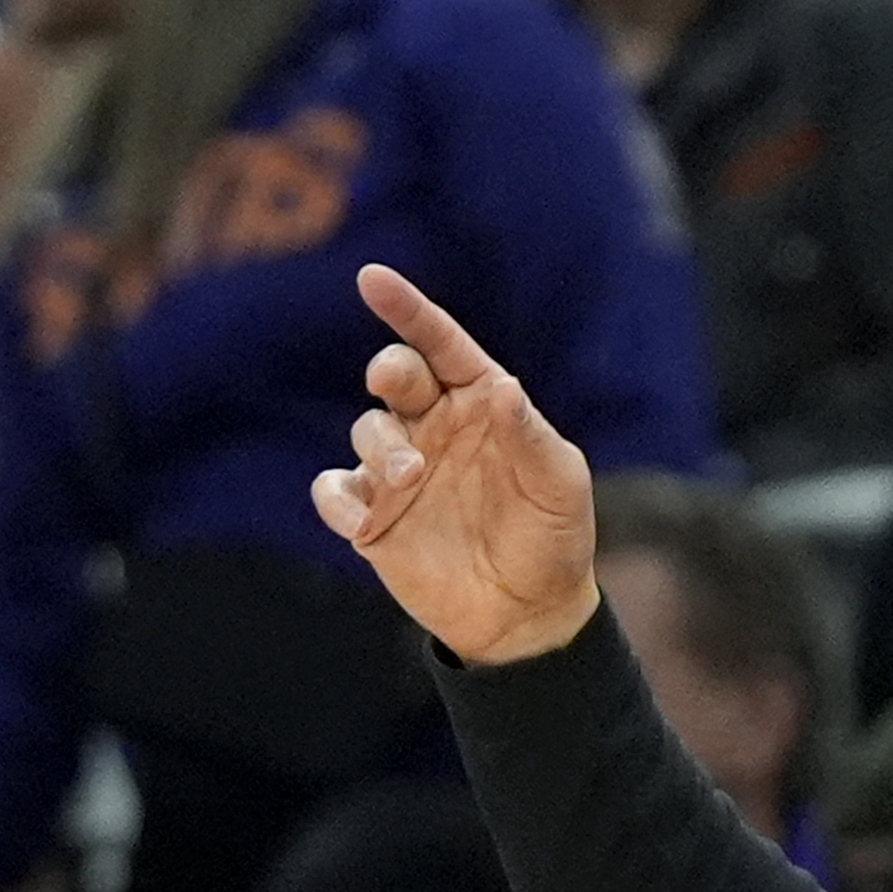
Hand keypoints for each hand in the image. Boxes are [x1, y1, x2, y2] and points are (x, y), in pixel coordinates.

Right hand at [310, 264, 599, 664]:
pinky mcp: (372, 515)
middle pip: (394, 376)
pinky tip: (363, 521)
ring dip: (380, 447)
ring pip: (365, 430)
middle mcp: (435, 427)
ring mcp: (399, 470)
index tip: (372, 279)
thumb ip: (529, 435)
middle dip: (389, 371)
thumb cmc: (553, 537)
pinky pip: (334, 490)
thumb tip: (500, 386)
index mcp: (480, 405)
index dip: (407, 309)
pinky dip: (339, 499)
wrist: (528, 613)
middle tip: (393, 386)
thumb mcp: (559, 484)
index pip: (440, 345)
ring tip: (409, 479)